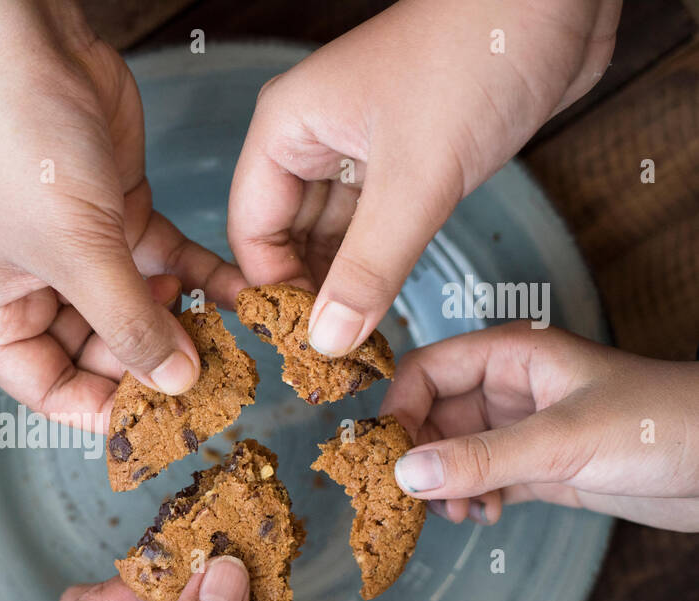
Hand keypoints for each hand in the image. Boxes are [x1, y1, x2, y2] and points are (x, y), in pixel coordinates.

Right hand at [0, 0, 244, 426]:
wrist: (25, 43)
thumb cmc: (19, 147)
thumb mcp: (75, 250)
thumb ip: (128, 322)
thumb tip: (174, 382)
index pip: (48, 389)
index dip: (101, 409)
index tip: (162, 420)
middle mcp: (32, 288)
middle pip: (98, 354)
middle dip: (151, 363)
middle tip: (213, 379)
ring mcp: (76, 252)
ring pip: (135, 310)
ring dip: (181, 322)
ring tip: (234, 340)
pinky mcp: (116, 215)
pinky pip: (161, 263)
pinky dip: (196, 276)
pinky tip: (238, 293)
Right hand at [228, 0, 619, 356]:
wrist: (558, 1)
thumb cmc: (476, 55)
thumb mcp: (417, 177)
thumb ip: (369, 267)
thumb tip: (328, 340)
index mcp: (287, 129)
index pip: (252, 231)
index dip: (274, 291)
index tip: (303, 344)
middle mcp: (313, 140)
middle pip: (286, 238)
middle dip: (308, 295)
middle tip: (331, 356)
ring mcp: (359, 150)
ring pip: (332, 237)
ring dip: (344, 287)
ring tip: (357, 343)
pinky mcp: (405, 160)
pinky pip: (374, 228)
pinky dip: (377, 267)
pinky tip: (384, 307)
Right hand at [380, 322, 698, 531]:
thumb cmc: (664, 424)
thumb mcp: (564, 441)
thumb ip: (482, 459)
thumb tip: (405, 475)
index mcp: (511, 355)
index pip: (426, 372)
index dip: (399, 410)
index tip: (386, 457)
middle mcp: (511, 388)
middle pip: (432, 417)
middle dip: (420, 459)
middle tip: (416, 500)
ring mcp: (525, 429)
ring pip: (454, 453)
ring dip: (445, 486)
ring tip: (457, 514)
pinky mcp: (542, 467)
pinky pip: (483, 480)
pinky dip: (473, 500)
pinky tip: (485, 517)